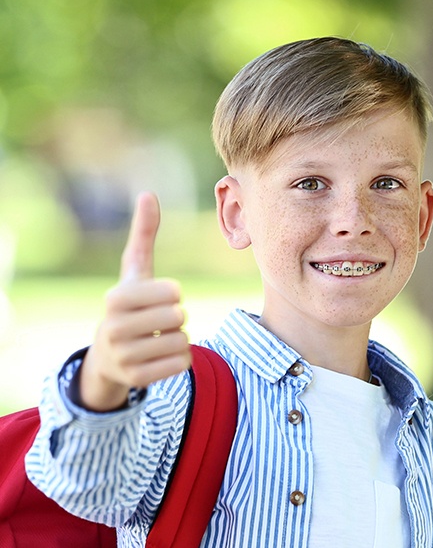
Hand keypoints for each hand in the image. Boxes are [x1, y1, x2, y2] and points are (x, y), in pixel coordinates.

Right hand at [76, 192, 190, 411]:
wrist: (108, 356)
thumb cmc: (128, 305)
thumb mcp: (134, 271)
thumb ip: (143, 235)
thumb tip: (148, 194)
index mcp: (115, 298)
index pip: (172, 292)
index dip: (173, 294)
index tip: (158, 298)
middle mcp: (113, 328)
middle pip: (180, 317)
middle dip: (176, 317)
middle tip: (158, 321)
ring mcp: (123, 357)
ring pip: (183, 341)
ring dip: (178, 338)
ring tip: (156, 338)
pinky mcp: (137, 379)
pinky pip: (182, 363)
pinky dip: (180, 358)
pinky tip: (159, 355)